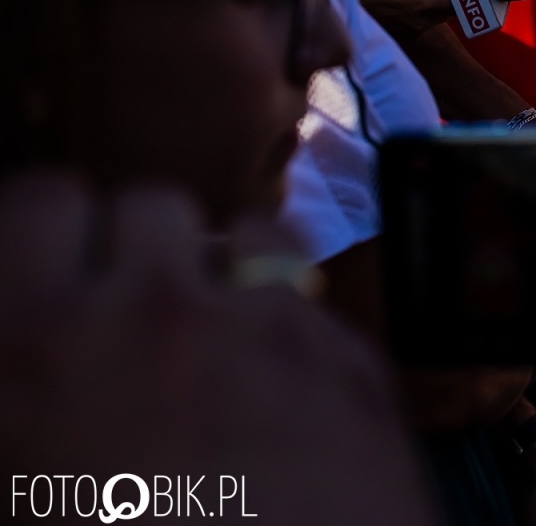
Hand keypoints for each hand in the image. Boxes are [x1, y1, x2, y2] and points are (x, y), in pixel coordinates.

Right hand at [0, 173, 435, 522]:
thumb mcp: (11, 485)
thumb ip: (23, 385)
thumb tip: (35, 354)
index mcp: (30, 344)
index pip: (36, 201)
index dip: (44, 235)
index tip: (50, 270)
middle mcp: (150, 314)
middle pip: (146, 204)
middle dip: (136, 250)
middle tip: (129, 317)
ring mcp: (263, 331)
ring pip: (246, 237)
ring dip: (223, 274)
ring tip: (210, 344)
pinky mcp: (350, 364)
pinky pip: (311, 303)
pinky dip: (290, 329)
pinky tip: (277, 395)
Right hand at [354, 0, 452, 37]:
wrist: (354, 3)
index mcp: (426, 3)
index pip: (456, 5)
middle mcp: (424, 20)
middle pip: (448, 14)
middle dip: (449, 3)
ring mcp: (415, 30)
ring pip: (436, 20)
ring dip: (436, 10)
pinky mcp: (406, 36)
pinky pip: (422, 26)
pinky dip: (423, 17)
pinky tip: (410, 7)